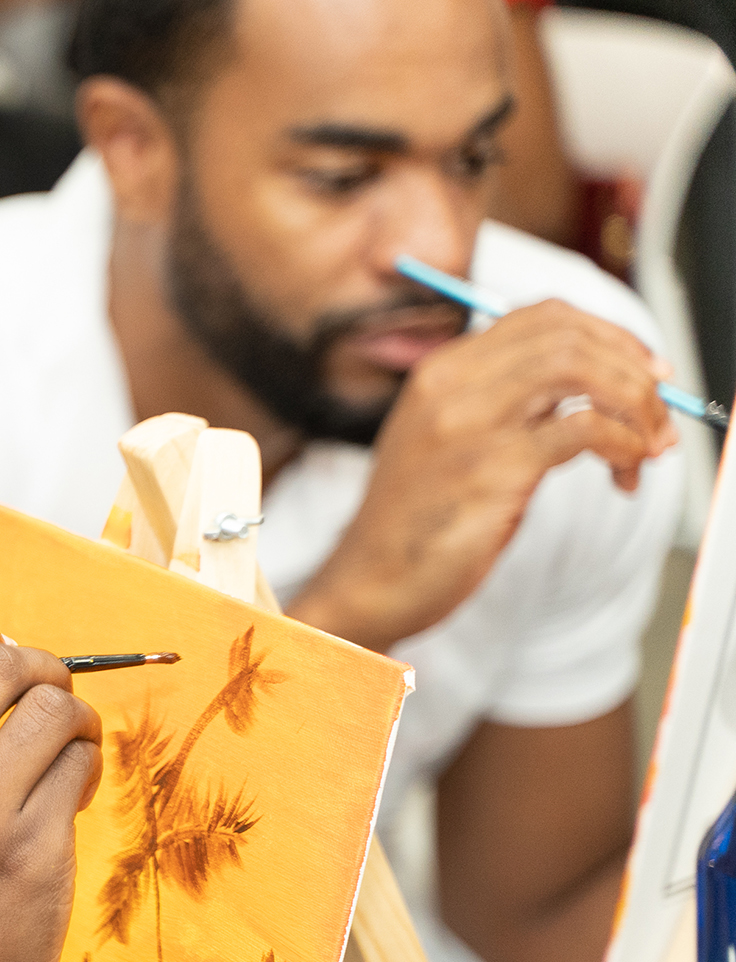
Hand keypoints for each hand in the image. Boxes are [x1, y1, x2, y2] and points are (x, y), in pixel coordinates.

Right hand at [293, 300, 674, 652]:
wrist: (369, 580)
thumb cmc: (417, 520)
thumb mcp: (450, 439)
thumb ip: (505, 401)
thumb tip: (593, 384)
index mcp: (441, 370)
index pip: (543, 316)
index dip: (609, 335)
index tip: (642, 371)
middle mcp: (450, 385)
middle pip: (569, 335)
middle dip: (634, 368)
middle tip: (657, 412)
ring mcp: (469, 424)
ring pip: (581, 369)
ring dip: (635, 403)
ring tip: (647, 444)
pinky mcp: (492, 469)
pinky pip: (585, 430)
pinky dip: (624, 445)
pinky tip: (624, 472)